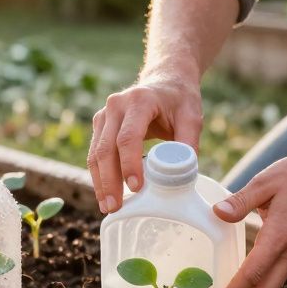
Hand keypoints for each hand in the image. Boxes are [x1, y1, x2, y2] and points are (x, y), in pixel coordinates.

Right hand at [88, 69, 202, 213]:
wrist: (165, 80)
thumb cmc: (179, 100)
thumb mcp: (191, 117)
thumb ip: (188, 143)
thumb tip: (183, 174)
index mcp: (139, 101)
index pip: (128, 137)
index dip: (129, 164)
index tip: (136, 188)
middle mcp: (116, 106)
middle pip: (106, 148)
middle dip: (109, 181)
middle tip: (115, 207)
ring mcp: (104, 114)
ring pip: (95, 153)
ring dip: (99, 182)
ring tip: (108, 206)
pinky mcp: (100, 124)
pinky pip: (95, 153)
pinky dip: (99, 175)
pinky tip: (106, 193)